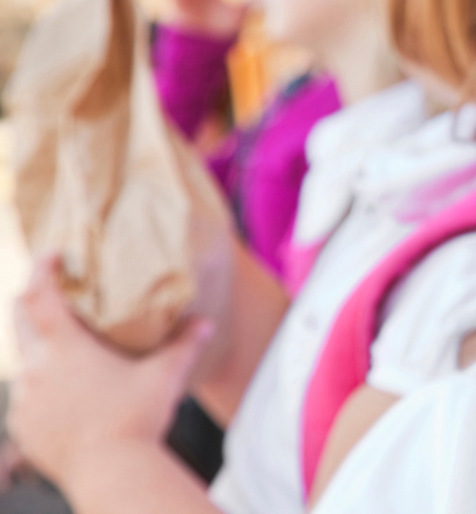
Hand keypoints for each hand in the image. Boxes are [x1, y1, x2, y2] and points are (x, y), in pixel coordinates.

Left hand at [7, 256, 212, 488]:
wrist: (111, 473)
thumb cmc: (138, 418)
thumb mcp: (166, 375)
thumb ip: (185, 343)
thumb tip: (206, 322)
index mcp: (65, 347)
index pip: (40, 294)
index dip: (42, 268)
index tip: (52, 254)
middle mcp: (36, 368)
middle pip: (19, 320)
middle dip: (32, 300)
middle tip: (54, 291)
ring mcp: (26, 399)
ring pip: (23, 359)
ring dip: (37, 346)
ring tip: (63, 348)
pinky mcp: (24, 427)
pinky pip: (25, 396)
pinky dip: (39, 385)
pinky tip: (62, 393)